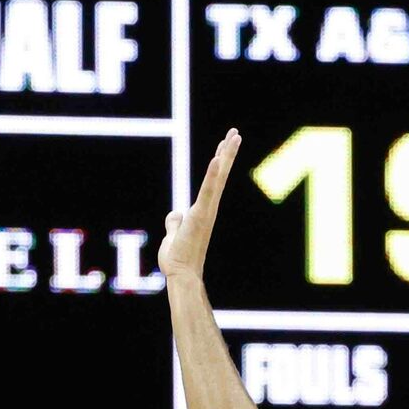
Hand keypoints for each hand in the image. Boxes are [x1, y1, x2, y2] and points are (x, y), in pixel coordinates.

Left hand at [158, 128, 240, 282]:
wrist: (181, 275)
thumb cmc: (178, 260)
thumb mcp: (173, 235)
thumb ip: (174, 223)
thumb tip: (175, 214)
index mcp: (202, 211)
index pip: (213, 181)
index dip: (219, 161)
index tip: (225, 144)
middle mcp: (208, 209)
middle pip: (220, 175)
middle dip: (227, 152)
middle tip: (235, 132)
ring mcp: (206, 211)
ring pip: (218, 179)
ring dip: (225, 156)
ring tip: (233, 137)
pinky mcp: (200, 216)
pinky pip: (207, 192)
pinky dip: (213, 176)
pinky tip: (217, 158)